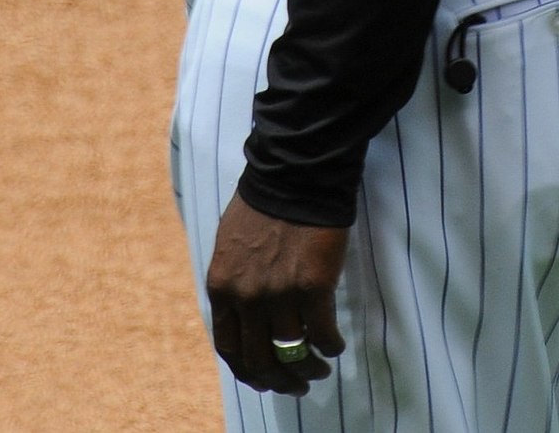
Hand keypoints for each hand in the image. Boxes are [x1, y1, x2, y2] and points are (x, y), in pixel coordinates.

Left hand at [206, 192, 347, 396]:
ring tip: (319, 368)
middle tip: (296, 384)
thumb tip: (245, 315)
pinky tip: (335, 346)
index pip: (229, 348)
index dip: (248, 370)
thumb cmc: (264, 204)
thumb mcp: (231, 245)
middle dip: (279, 380)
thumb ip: (234, 282)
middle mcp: (247, 298)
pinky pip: (322, 334)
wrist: (295, 175)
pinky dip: (330, 347)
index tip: (264, 377)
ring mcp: (279, 295)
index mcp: (222, 287)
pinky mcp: (313, 288)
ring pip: (292, 353)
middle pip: (260, 360)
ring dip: (308, 368)